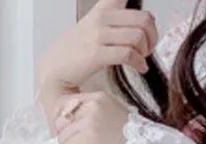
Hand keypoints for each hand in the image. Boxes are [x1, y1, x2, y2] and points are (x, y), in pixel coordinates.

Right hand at [40, 0, 158, 90]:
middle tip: (149, 46)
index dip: (143, 13)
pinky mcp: (97, 54)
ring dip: (145, 50)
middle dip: (152, 35)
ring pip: (138, 37)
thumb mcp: (91, 25)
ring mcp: (99, 36)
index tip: (148, 21)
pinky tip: (139, 67)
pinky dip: (139, 62)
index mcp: (103, 9)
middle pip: (143, 19)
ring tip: (142, 58)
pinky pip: (128, 55)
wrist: (53, 71)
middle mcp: (102, 19)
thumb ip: (112, 17)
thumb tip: (139, 22)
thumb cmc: (73, 52)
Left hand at [55, 92, 129, 143]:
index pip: (62, 104)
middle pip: (59, 122)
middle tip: (85, 143)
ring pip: (62, 138)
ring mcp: (91, 119)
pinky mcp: (89, 136)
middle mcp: (94, 104)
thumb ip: (86, 114)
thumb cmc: (126, 138)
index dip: (63, 121)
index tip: (72, 132)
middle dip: (68, 137)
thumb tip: (59, 119)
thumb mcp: (107, 116)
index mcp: (98, 97)